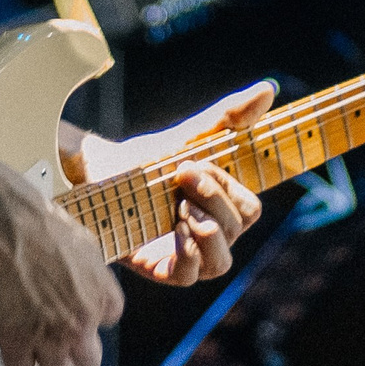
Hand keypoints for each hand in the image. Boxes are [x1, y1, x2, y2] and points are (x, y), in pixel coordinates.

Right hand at [0, 188, 123, 365]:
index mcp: (104, 298)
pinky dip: (17, 359)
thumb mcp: (86, 246)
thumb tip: (86, 285)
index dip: (89, 315)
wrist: (6, 228)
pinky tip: (11, 342)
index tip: (74, 306)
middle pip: (89, 362)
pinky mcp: (17, 343)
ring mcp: (51, 338)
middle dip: (75, 352)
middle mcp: (83, 324)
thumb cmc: (43, 226)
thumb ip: (92, 276)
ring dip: (48, 363)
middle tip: (57, 337)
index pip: (108, 322)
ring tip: (34, 346)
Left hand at [79, 81, 271, 286]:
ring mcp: (185, 254)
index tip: (198, 163)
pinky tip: (173, 226)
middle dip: (214, 199)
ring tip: (181, 206)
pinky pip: (188, 276)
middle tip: (181, 174)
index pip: (250, 210)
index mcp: (221, 207)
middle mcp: (208, 234)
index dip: (232, 188)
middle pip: (236, 230)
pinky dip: (188, 253)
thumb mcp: (189, 136)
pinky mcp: (159, 269)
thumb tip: (267, 89)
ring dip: (207, 230)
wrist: (97, 171)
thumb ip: (227, 117)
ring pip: (220, 263)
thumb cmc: (146, 160)